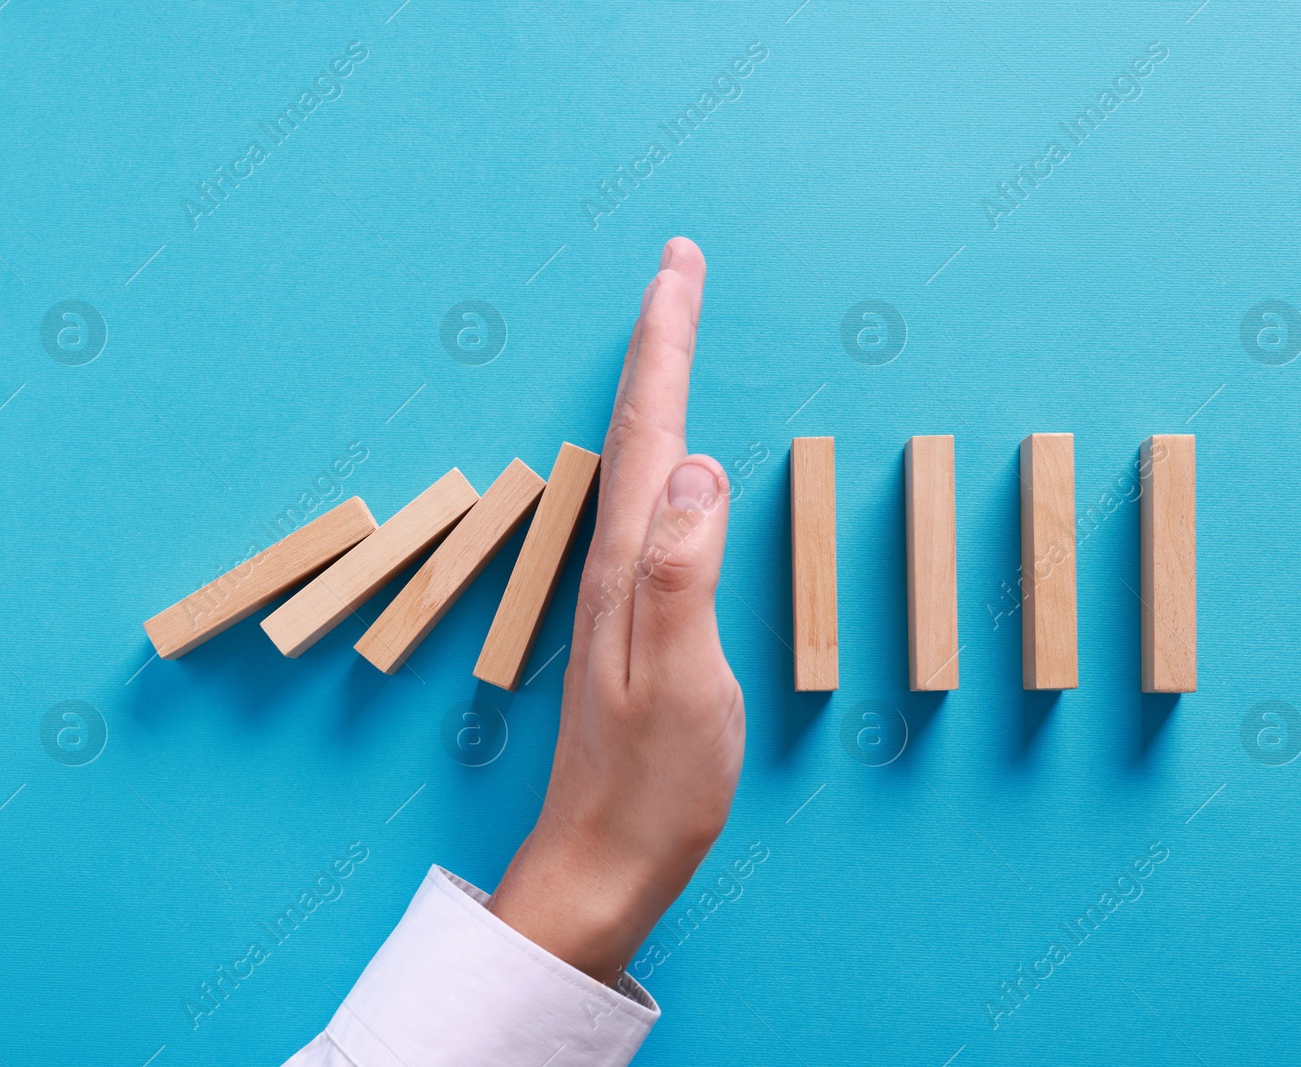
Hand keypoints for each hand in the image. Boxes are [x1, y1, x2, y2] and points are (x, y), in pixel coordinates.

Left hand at [489, 237, 743, 983]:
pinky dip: (659, 451)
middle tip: (677, 267)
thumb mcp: (680, 682)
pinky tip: (667, 456)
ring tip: (671, 331)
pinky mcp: (632, 616)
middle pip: (635, 427)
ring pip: (635, 460)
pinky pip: (646, 505)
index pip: (648, 429)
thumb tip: (697, 465)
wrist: (603, 862)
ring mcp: (619, 589)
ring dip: (654, 386)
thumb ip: (683, 573)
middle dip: (657, 339)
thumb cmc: (653, 787)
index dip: (665, 342)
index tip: (678, 266)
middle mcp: (614, 563)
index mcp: (628, 565)